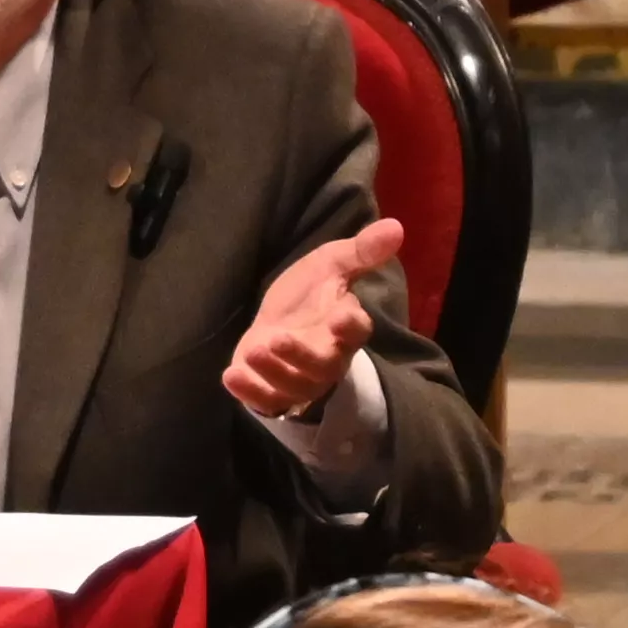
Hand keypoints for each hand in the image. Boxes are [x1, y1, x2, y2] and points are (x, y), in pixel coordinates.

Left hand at [224, 220, 404, 417]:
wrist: (277, 322)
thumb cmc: (309, 295)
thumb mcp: (331, 265)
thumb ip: (361, 251)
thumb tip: (396, 226)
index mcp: (345, 327)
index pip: (356, 331)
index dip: (350, 326)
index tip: (340, 314)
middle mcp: (328, 358)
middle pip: (323, 366)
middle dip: (301, 356)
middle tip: (276, 339)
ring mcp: (301, 380)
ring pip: (294, 385)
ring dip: (272, 372)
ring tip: (251, 352)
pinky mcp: (274, 393)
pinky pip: (266, 401)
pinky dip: (250, 392)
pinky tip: (230, 376)